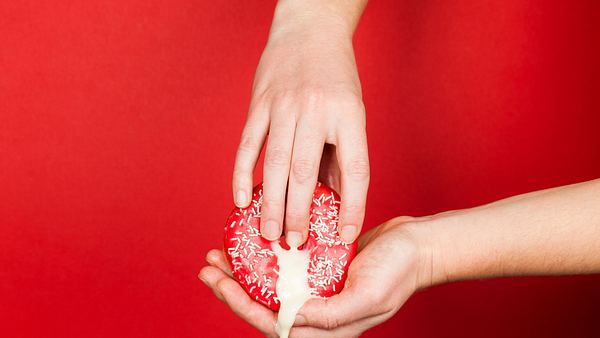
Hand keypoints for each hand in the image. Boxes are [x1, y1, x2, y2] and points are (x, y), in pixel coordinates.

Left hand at [198, 216, 431, 336]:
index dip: (241, 305)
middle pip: (263, 305)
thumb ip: (330, 314)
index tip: (219, 282)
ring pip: (270, 285)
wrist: (418, 246)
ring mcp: (317, 290)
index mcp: (325, 327)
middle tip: (207, 265)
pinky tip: (251, 240)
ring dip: (243, 271)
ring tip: (220, 253)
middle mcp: (316, 312)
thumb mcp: (368, 296)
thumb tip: (288, 317)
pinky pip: (285, 266)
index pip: (272, 323)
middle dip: (232, 287)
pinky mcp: (320, 269)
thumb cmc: (399, 271)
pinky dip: (265, 256)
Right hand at [232, 0, 368, 244]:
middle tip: (294, 245)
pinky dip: (242, 175)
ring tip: (269, 234)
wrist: (310, 31)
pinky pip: (248, 145)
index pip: (355, 170)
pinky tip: (241, 200)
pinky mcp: (259, 103)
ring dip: (271, 204)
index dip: (352, 207)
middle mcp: (316, 111)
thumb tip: (335, 202)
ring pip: (275, 164)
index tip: (344, 236)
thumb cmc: (336, 78)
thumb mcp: (352, 113)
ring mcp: (284, 106)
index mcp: (349, 116)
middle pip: (306, 174)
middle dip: (299, 214)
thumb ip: (341, 155)